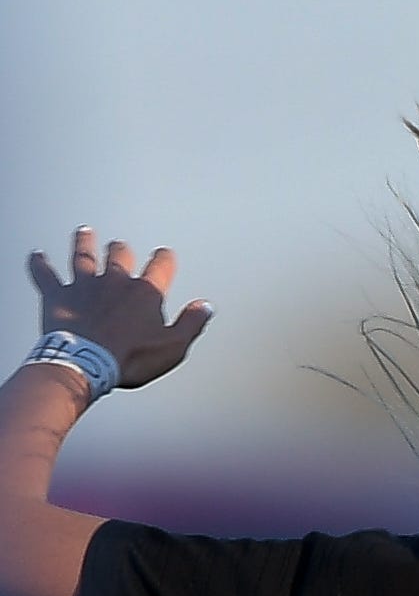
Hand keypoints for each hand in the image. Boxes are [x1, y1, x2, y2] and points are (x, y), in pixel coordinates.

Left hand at [26, 228, 209, 390]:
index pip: (160, 266)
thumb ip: (191, 323)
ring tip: (84, 233)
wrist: (87, 362)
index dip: (164, 259)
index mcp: (145, 293)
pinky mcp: (58, 295)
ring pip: (84, 255)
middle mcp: (114, 282)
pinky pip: (45, 274)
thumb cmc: (129, 357)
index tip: (164, 255)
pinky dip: (40, 264)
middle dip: (122, 250)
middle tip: (121, 246)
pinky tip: (37, 256)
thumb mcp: (173, 346)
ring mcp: (84, 285)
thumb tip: (204, 307)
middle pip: (120, 255)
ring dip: (85, 243)